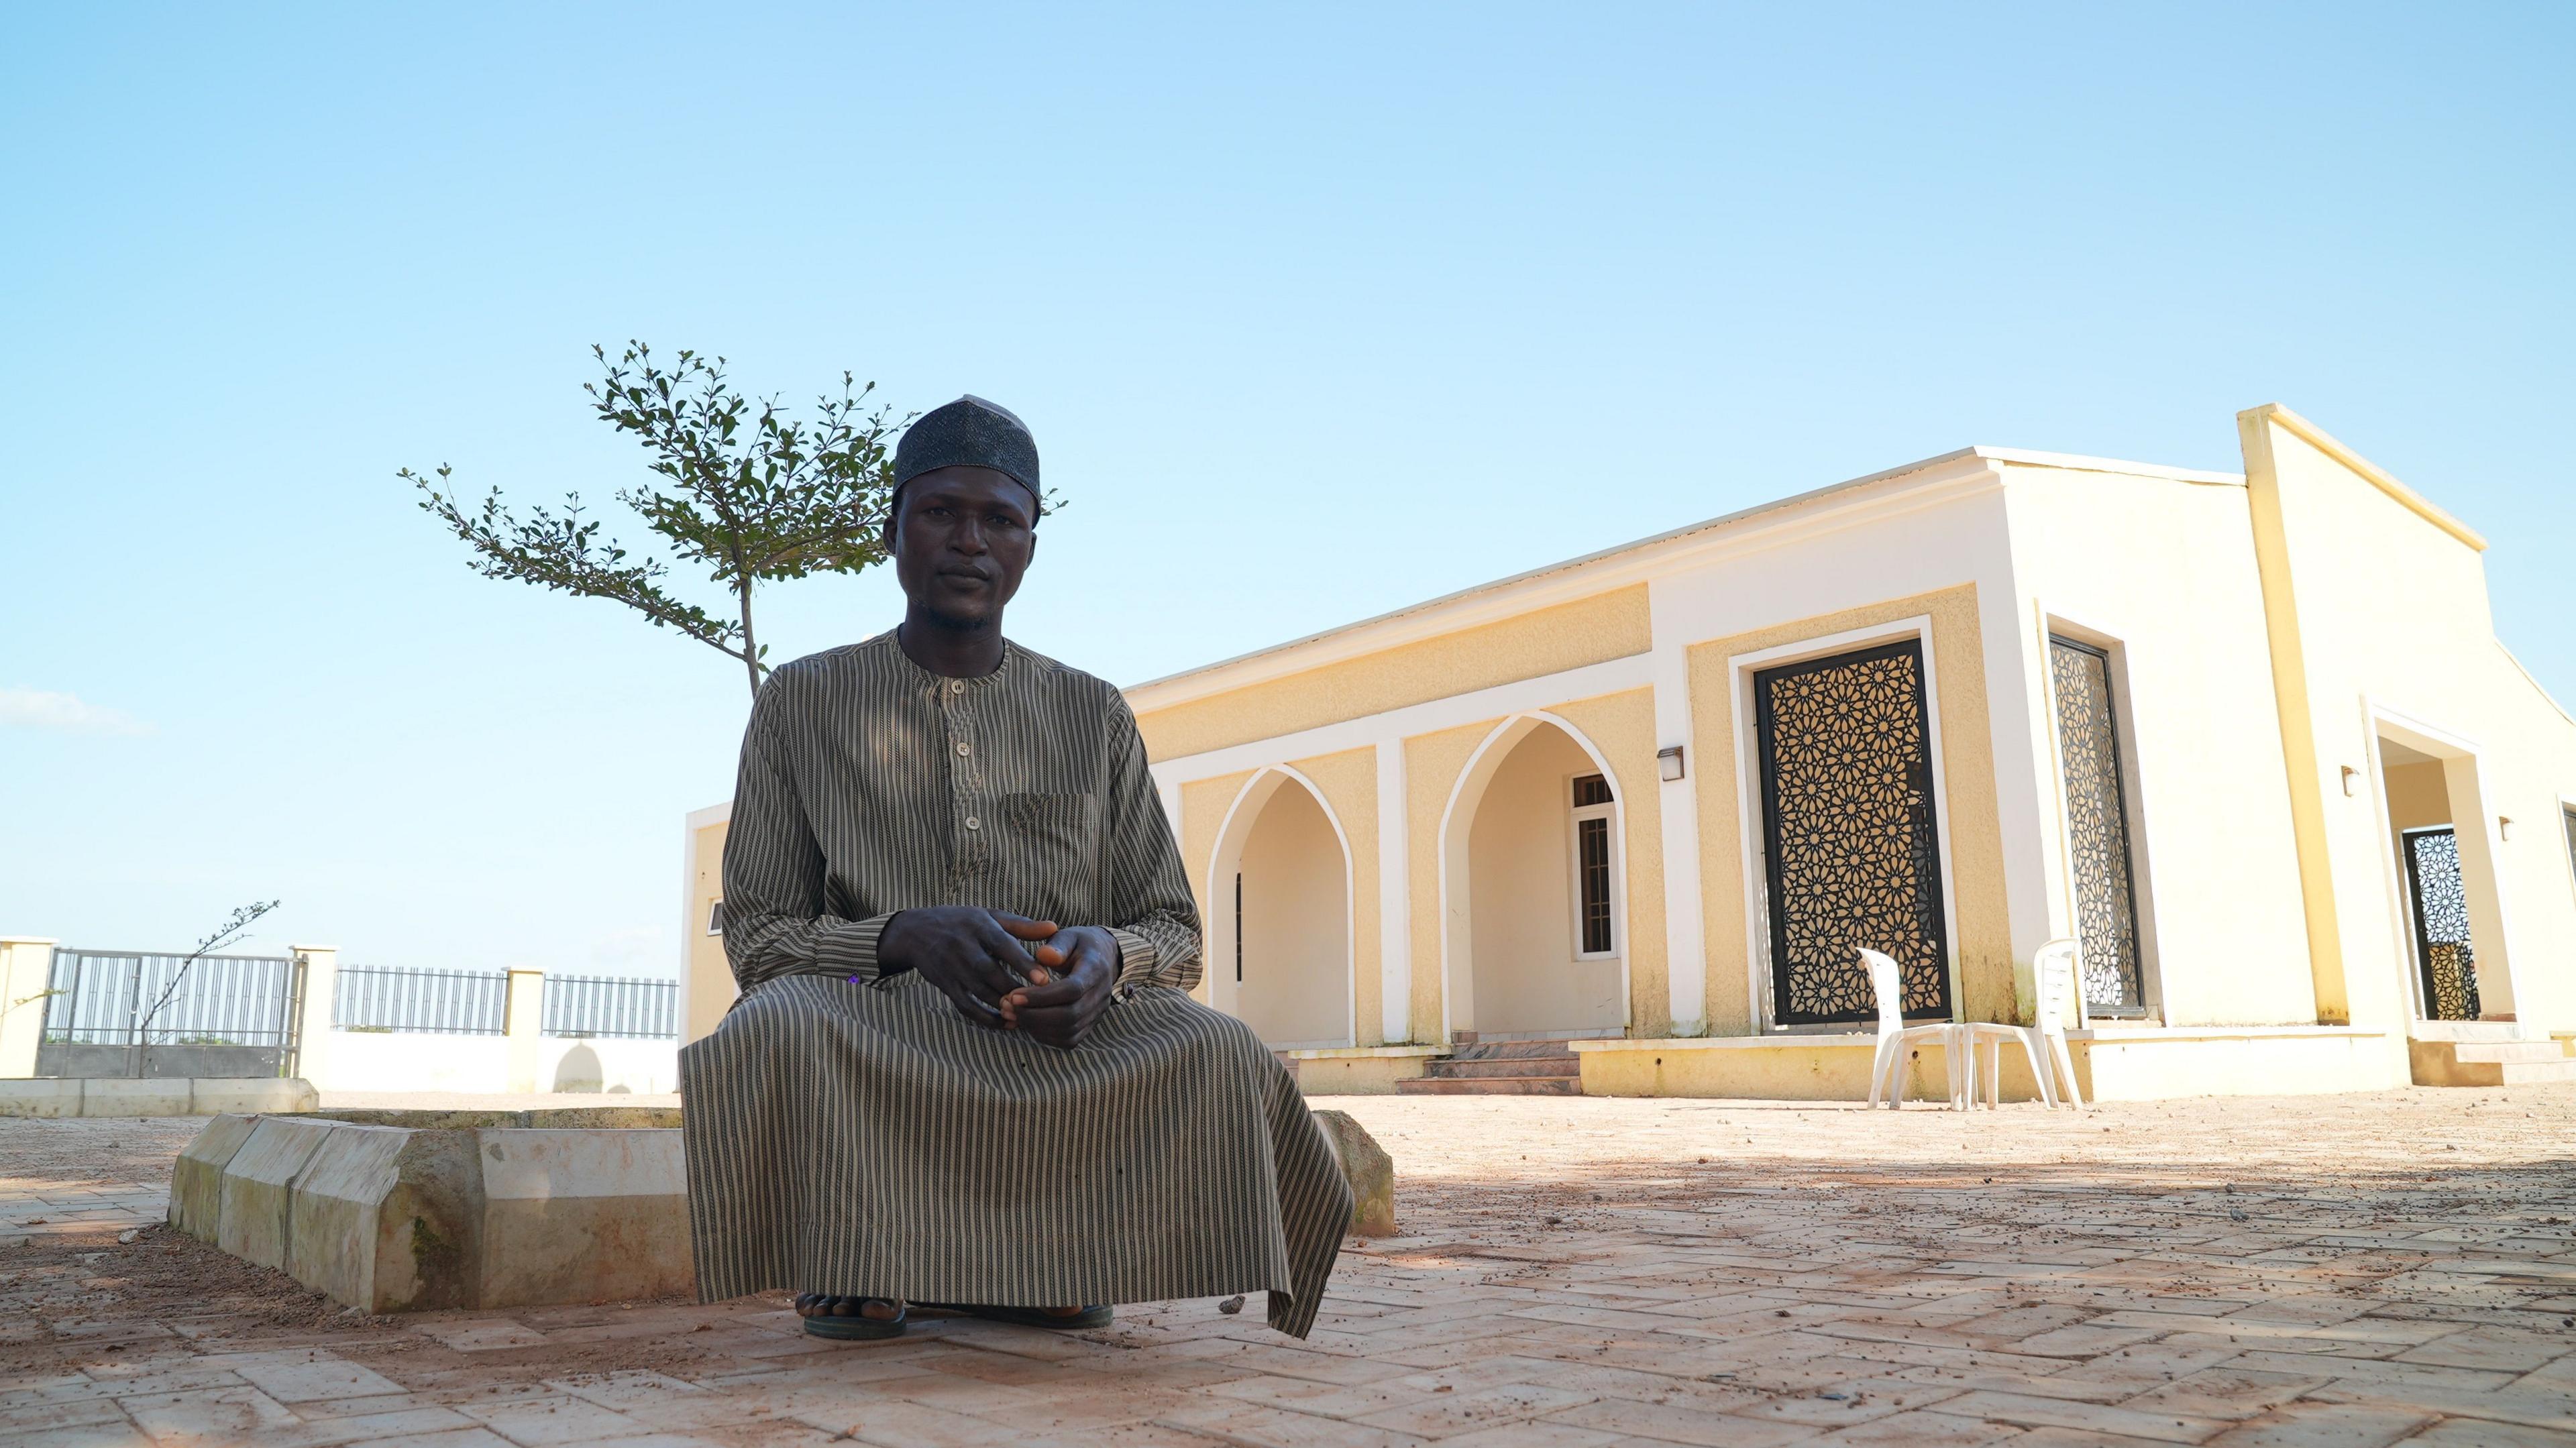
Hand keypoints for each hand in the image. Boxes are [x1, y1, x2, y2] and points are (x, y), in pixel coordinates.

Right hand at [878, 907, 1057, 1027]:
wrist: (916, 932)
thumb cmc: (964, 923)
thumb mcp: (991, 917)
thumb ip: (1023, 926)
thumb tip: (1055, 928)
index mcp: (979, 926)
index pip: (1003, 946)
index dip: (1023, 963)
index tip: (1044, 980)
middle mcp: (963, 946)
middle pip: (991, 973)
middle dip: (1015, 989)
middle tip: (1041, 1003)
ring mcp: (952, 967)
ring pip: (980, 992)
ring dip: (1004, 1006)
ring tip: (1028, 1016)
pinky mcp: (945, 985)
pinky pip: (966, 1006)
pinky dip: (985, 1018)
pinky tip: (1005, 1023)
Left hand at [998, 926, 1120, 1049]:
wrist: (1103, 958)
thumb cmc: (1079, 945)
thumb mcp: (1069, 936)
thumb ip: (1057, 945)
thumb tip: (1043, 955)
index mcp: (1096, 969)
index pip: (1072, 990)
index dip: (1041, 996)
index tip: (1014, 995)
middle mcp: (1101, 995)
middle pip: (1070, 1016)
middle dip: (1034, 1015)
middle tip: (1008, 1006)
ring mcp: (1098, 1013)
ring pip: (1068, 1032)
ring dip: (1036, 1027)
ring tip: (1012, 1013)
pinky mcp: (1090, 1025)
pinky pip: (1068, 1040)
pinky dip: (1045, 1035)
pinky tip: (1027, 1022)